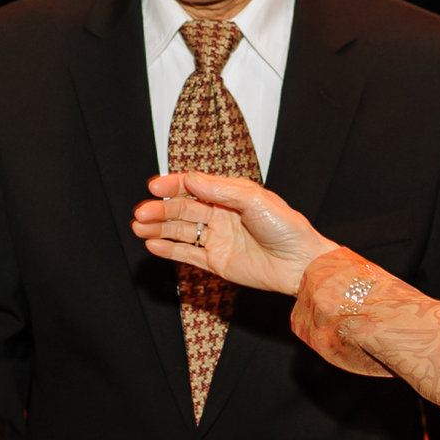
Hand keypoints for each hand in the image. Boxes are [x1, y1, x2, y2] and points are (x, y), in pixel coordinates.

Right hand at [132, 172, 333, 295]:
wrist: (301, 263)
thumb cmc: (286, 227)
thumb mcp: (253, 199)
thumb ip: (219, 189)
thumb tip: (189, 177)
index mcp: (230, 195)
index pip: (193, 187)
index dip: (172, 186)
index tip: (153, 187)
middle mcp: (221, 215)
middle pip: (182, 210)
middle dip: (159, 210)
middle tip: (140, 212)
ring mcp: (217, 239)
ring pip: (181, 231)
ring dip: (158, 228)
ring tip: (139, 227)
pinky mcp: (217, 263)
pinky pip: (187, 255)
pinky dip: (169, 250)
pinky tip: (152, 244)